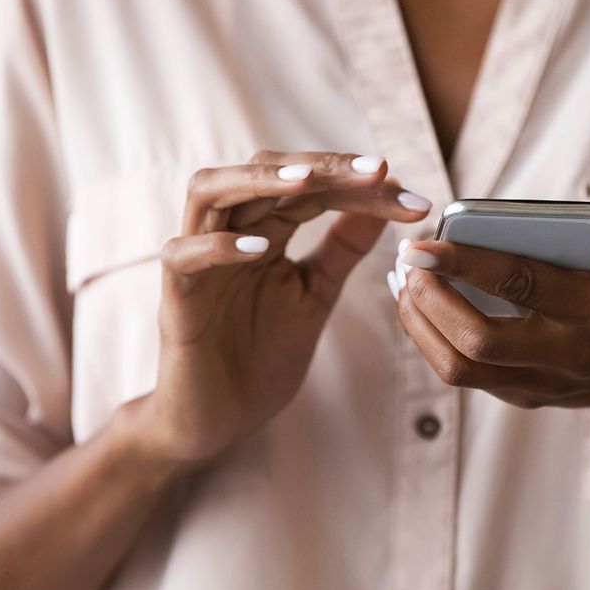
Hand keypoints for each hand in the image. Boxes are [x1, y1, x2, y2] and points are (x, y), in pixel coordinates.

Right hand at [140, 150, 430, 466]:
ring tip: (308, 181)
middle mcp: (227, 232)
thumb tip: (388, 199)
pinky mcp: (174, 298)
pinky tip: (260, 248)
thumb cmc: (262, 356)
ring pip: (209, 191)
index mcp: (264, 230)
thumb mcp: (317, 293)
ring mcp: (197, 261)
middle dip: (322, 167)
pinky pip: (183, 256)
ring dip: (260, 180)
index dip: (360, 186)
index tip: (414, 198)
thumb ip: (343, 248)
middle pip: (265, 172)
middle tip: (377, 170)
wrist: (218, 422)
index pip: (310, 188)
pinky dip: (218, 247)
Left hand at [392, 212, 589, 427]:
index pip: (521, 284)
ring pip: (460, 368)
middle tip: (410, 261)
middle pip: (478, 340)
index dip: (466, 263)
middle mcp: (565, 355)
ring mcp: (540, 384)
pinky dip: (430, 340)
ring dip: (420, 324)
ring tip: (406, 283)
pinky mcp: (522, 398)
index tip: (422, 245)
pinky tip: (419, 307)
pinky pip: (463, 376)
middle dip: (431, 299)